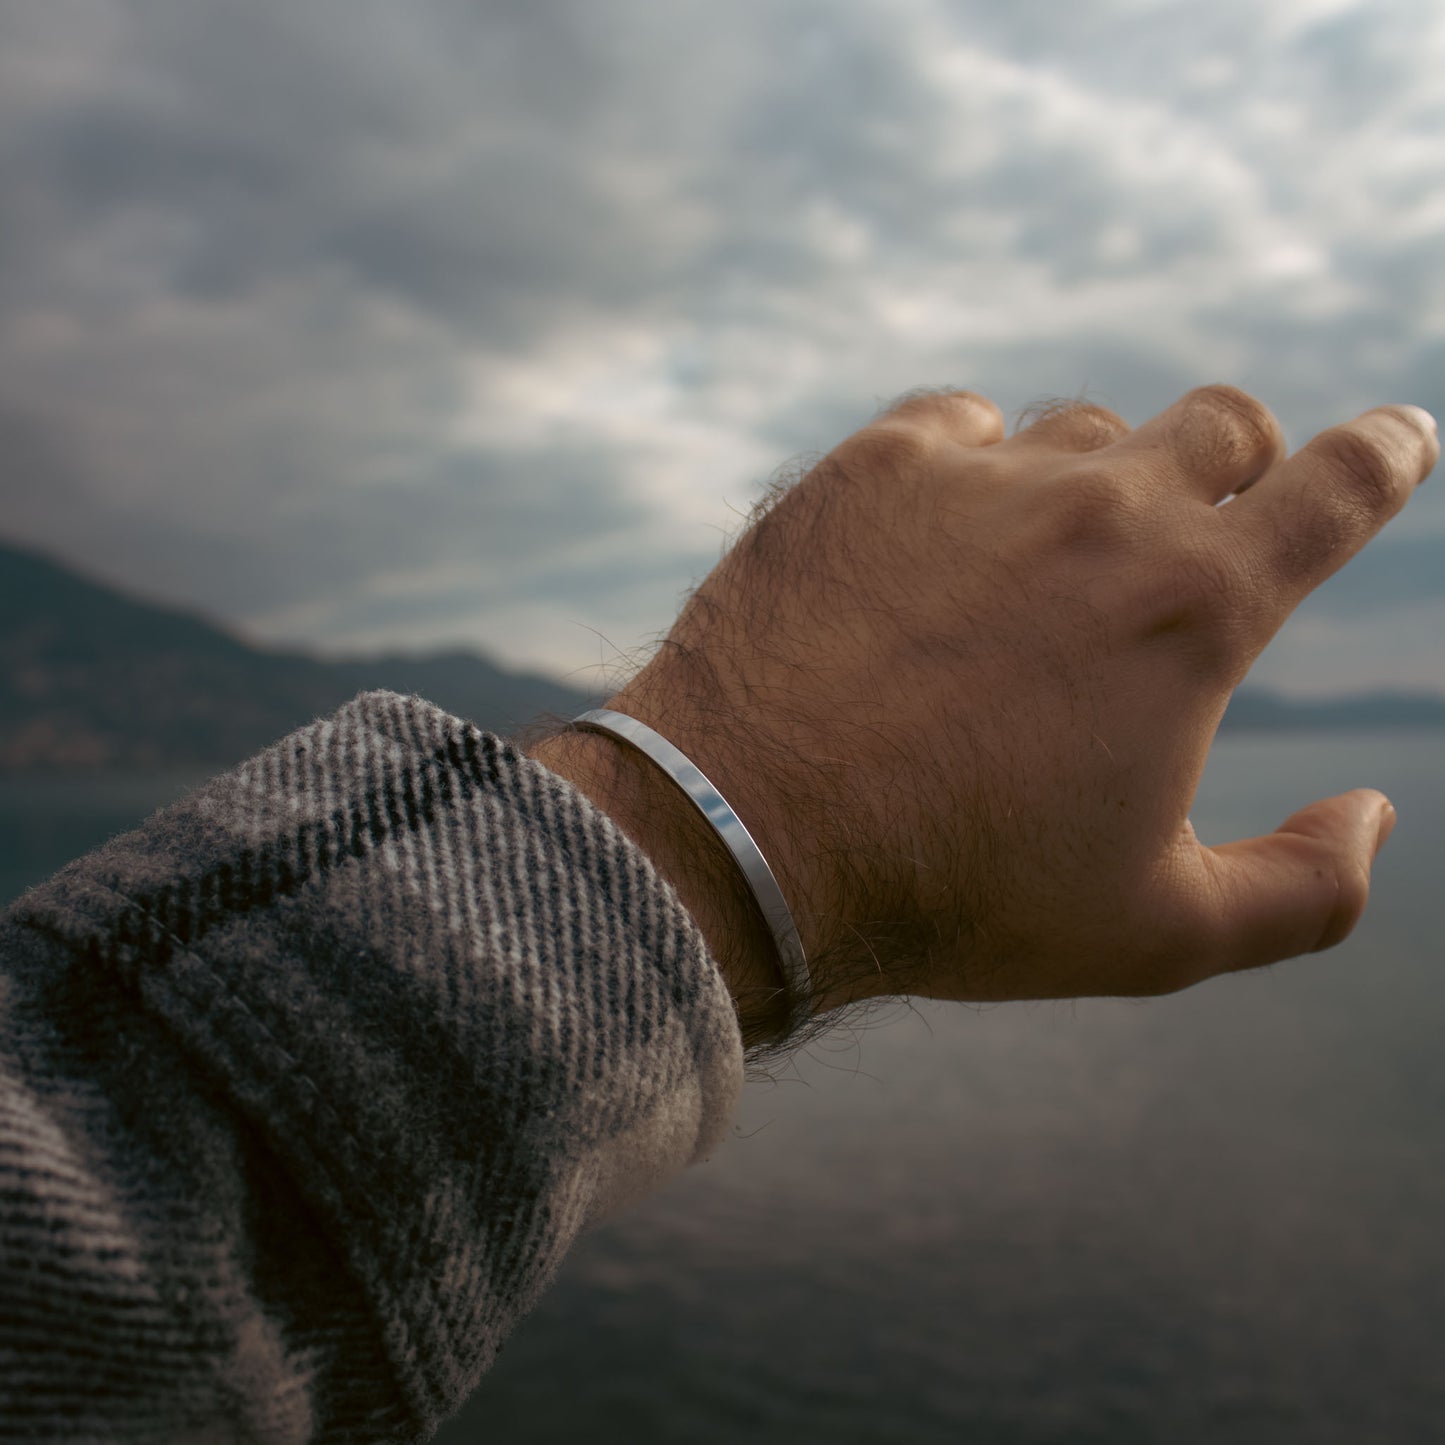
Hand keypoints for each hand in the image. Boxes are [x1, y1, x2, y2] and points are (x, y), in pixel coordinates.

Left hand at [535, 386, 1436, 1026]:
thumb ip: (1308, 889)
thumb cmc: (959, 892)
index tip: (1398, 438)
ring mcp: (981, 473)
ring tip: (1052, 556)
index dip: (1385, 454)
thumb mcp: (1161, 935)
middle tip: (1211, 511)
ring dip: (1099, 473)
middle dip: (1240, 461)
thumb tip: (1377, 814)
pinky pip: (959, 421)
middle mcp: (1103, 509)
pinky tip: (942, 526)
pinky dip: (975, 460)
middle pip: (1221, 424)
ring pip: (1086, 425)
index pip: (1340, 485)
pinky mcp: (870, 464)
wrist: (751, 835)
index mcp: (1196, 608)